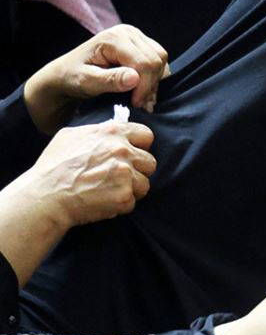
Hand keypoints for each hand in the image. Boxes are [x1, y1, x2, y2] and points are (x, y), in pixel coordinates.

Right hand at [22, 121, 155, 227]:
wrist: (45, 196)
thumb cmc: (54, 166)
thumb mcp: (71, 135)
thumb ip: (98, 131)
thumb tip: (113, 129)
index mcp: (113, 133)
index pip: (147, 136)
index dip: (141, 146)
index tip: (132, 154)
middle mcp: (122, 151)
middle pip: (150, 162)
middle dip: (138, 170)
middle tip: (120, 177)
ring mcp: (125, 174)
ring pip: (145, 183)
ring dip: (131, 189)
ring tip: (110, 190)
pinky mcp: (124, 196)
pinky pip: (133, 202)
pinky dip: (121, 205)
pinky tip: (104, 201)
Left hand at [24, 24, 169, 133]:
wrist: (66, 74)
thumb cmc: (72, 78)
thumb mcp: (86, 82)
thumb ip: (110, 80)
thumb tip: (134, 78)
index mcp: (114, 38)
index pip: (145, 63)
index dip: (144, 87)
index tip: (135, 104)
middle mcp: (128, 32)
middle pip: (157, 60)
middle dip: (150, 85)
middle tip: (138, 102)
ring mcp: (136, 36)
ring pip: (161, 60)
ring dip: (154, 82)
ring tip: (138, 97)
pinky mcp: (141, 44)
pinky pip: (159, 61)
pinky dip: (154, 78)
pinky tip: (141, 90)